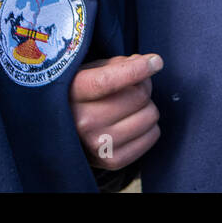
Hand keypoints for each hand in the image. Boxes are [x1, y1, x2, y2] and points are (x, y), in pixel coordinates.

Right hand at [70, 53, 162, 169]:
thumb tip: (148, 64)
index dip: (137, 69)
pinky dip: (149, 126)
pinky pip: (152, 135)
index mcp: (74, 93)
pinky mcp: (113, 160)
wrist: (65, 134)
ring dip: (147, 107)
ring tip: (131, 107)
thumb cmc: (82, 95)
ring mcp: (98, 144)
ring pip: (149, 115)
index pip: (108, 81)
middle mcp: (84, 121)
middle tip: (135, 88)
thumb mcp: (90, 71)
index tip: (156, 62)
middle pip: (138, 96)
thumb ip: (117, 64)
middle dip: (144, 86)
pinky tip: (133, 123)